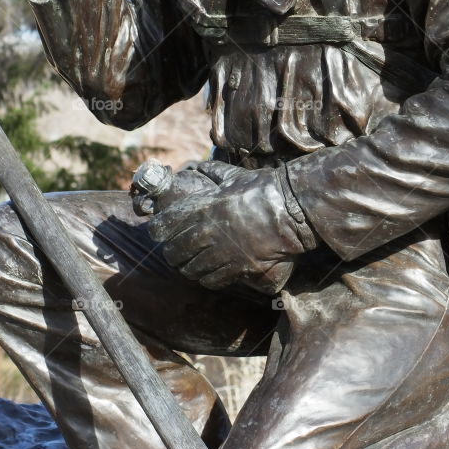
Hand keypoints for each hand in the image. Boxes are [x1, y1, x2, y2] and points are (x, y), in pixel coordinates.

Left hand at [148, 165, 315, 293]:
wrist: (290, 209)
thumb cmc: (262, 189)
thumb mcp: (233, 176)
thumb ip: (211, 173)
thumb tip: (197, 169)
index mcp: (202, 208)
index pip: (163, 226)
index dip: (158, 231)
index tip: (160, 232)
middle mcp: (207, 232)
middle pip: (173, 253)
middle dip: (173, 254)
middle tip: (178, 252)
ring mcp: (222, 253)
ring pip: (191, 270)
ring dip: (189, 268)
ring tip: (194, 264)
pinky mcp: (237, 268)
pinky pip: (212, 280)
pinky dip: (208, 278)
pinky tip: (211, 272)